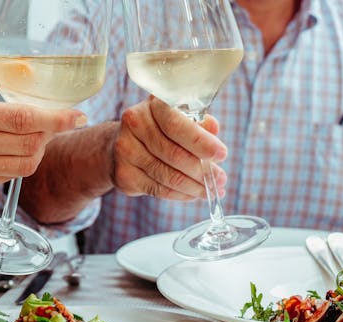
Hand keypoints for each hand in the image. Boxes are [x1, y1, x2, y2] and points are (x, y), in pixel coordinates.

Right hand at [0, 71, 85, 192]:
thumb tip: (24, 76)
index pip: (24, 119)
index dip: (57, 120)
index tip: (77, 116)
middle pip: (30, 144)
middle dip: (51, 134)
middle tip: (54, 124)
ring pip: (24, 165)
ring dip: (38, 151)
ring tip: (34, 138)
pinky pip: (7, 176)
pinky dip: (18, 163)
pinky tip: (12, 150)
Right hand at [111, 96, 227, 199]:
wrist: (120, 144)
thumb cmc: (159, 130)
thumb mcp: (180, 119)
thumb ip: (197, 123)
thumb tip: (213, 128)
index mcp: (153, 105)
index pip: (176, 124)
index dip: (201, 142)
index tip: (222, 154)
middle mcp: (135, 124)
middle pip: (174, 154)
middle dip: (202, 170)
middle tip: (220, 179)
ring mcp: (126, 150)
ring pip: (168, 176)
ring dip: (194, 186)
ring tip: (210, 190)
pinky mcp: (124, 174)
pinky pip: (159, 189)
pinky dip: (180, 194)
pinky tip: (192, 194)